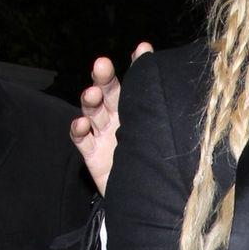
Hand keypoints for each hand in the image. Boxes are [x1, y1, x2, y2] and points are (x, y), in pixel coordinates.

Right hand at [70, 43, 153, 195]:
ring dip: (90, 100)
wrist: (144, 198)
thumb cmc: (151, 161)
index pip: (135, 83)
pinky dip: (79, 129)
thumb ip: (159, 104)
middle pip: (109, 91)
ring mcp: (103, 134)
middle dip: (104, 77)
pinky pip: (81, 138)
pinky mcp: (92, 154)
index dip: (137, 66)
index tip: (142, 51)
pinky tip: (81, 124)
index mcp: (136, 109)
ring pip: (92, 111)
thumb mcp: (158, 131)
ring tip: (92, 94)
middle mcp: (118, 117)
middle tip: (102, 65)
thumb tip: (169, 76)